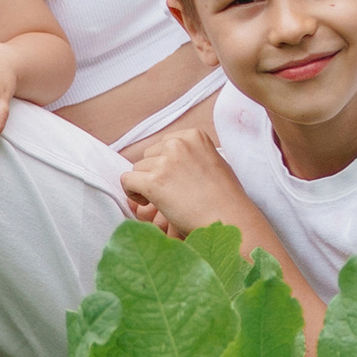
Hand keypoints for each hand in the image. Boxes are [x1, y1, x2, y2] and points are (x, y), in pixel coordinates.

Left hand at [119, 128, 255, 237]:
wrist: (229, 220)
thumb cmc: (226, 198)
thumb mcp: (214, 162)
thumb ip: (193, 155)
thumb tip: (172, 160)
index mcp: (193, 136)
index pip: (165, 143)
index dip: (165, 162)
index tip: (173, 178)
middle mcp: (177, 144)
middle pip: (149, 155)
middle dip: (154, 172)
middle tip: (169, 192)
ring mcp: (165, 162)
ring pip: (137, 169)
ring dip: (145, 184)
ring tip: (162, 200)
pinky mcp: (153, 182)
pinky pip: (127, 181)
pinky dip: (132, 193)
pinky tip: (147, 203)